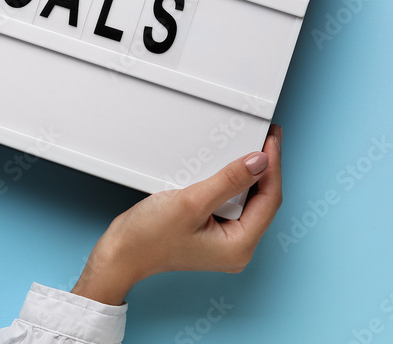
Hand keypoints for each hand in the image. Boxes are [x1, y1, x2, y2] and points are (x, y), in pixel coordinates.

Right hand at [72, 124, 282, 304]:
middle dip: (264, 170)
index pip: (269, 201)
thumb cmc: (148, 238)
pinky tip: (225, 169)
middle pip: (262, 201)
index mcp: (240, 246)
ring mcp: (224, 241)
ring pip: (247, 202)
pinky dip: (229, 185)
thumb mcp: (191, 202)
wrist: (120, 252)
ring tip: (247, 150)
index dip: (272, 168)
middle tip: (265, 140)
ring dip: (246, 176)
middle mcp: (237, 247)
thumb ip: (228, 181)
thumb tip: (259, 162)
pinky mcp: (210, 232)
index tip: (271, 142)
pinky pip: (229, 204)